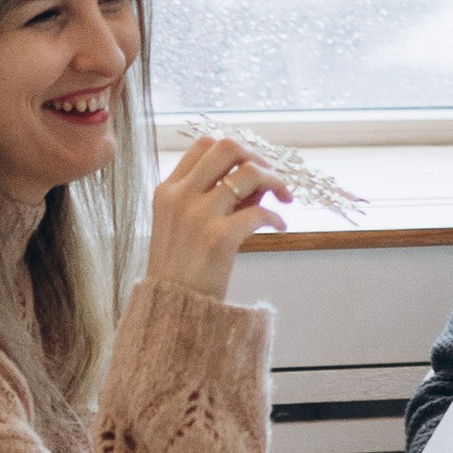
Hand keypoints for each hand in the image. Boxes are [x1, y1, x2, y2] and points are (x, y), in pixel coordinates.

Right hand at [145, 137, 289, 301]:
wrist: (170, 308)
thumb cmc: (183, 268)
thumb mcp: (185, 225)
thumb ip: (215, 199)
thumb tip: (259, 182)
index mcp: (168, 189)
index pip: (205, 144)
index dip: (236, 152)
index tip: (251, 170)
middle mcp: (180, 196)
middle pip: (227, 147)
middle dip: (258, 158)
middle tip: (272, 180)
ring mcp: (197, 215)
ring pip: (249, 173)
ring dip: (275, 181)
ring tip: (283, 199)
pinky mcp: (217, 238)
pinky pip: (260, 212)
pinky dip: (277, 217)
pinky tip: (280, 228)